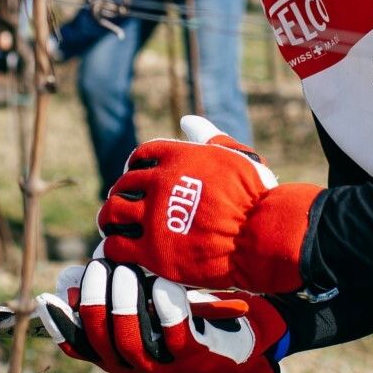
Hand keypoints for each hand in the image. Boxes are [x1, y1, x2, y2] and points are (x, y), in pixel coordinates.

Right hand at [35, 254, 291, 372]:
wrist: (232, 339)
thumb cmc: (179, 315)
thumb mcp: (142, 303)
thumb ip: (110, 291)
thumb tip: (71, 277)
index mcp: (115, 354)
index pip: (78, 345)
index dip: (60, 323)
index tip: (48, 296)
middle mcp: (133, 366)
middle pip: (102, 341)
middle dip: (95, 303)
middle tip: (99, 267)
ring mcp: (163, 366)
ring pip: (131, 342)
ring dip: (125, 304)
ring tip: (124, 270)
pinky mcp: (192, 357)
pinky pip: (174, 333)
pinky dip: (165, 306)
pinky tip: (163, 280)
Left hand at [97, 116, 320, 293]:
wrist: (263, 236)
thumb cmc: (257, 197)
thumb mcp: (236, 157)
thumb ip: (209, 137)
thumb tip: (186, 121)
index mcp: (177, 157)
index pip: (141, 156)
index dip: (136, 168)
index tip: (137, 179)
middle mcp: (159, 183)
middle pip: (124, 185)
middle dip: (122, 194)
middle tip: (123, 206)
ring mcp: (153, 217)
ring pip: (112, 213)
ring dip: (108, 219)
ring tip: (111, 226)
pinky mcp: (152, 251)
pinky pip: (116, 247)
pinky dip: (112, 247)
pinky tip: (118, 250)